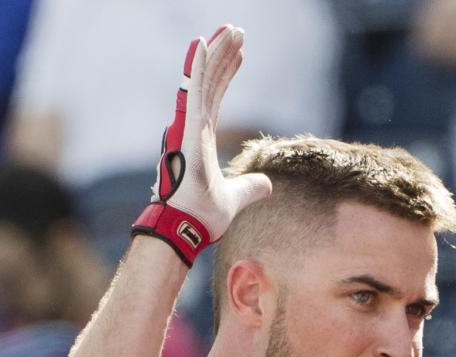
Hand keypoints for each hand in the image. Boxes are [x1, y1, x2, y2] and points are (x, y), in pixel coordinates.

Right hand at [131, 25, 271, 265]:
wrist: (187, 227)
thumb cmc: (202, 215)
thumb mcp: (237, 198)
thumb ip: (250, 187)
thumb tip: (268, 185)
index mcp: (201, 139)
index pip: (216, 97)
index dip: (227, 74)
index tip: (240, 55)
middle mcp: (193, 128)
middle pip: (211, 83)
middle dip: (224, 56)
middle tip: (237, 32)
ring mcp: (189, 128)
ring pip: (204, 81)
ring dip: (217, 53)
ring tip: (231, 30)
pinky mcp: (188, 131)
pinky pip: (193, 93)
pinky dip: (197, 67)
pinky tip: (202, 42)